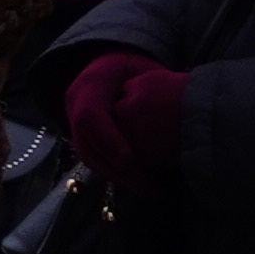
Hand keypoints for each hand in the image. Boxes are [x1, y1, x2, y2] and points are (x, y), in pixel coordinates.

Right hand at [66, 50, 188, 191]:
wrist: (107, 64)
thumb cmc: (131, 67)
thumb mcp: (142, 68)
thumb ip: (153, 87)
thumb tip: (179, 109)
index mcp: (90, 85)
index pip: (89, 115)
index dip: (107, 140)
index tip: (129, 162)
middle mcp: (76, 105)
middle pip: (86, 144)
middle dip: (113, 169)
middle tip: (145, 186)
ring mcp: (75, 123)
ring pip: (88, 157)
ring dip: (116, 178)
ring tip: (147, 189)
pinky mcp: (83, 137)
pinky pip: (95, 159)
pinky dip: (116, 175)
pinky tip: (140, 183)